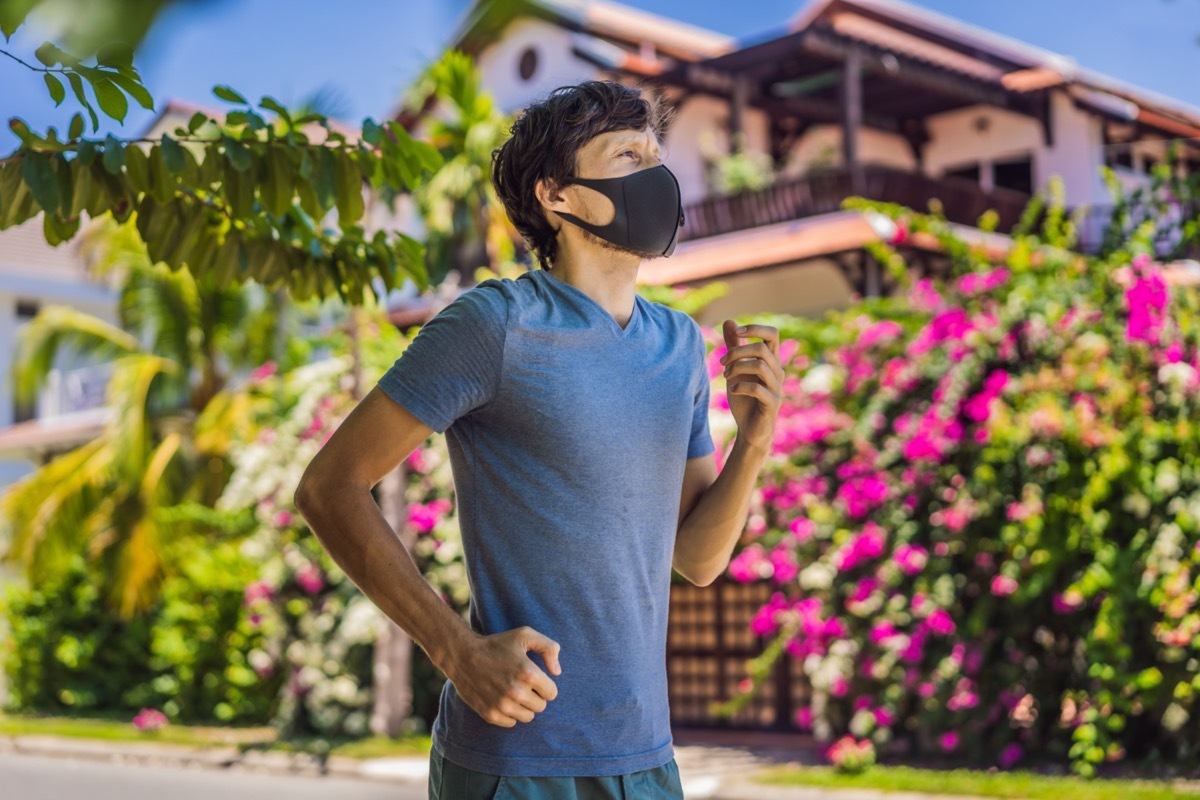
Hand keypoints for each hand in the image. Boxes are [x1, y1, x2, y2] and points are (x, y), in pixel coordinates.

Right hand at [444, 626, 561, 727]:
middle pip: (541, 706)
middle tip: (522, 684)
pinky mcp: (491, 714)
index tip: (534, 678)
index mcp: (528, 673)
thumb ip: (549, 648)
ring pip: (528, 716)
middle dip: (535, 696)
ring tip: (513, 691)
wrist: (463, 655)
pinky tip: (502, 698)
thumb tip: (557, 672)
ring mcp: (503, 705)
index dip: (545, 685)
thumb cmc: (496, 644)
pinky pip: (512, 723)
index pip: (552, 693)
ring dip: (524, 706)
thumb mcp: (525, 634)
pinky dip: (510, 714)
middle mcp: (517, 692)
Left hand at [720, 320, 782, 452]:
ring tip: (725, 376)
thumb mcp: (735, 369)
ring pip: (760, 365)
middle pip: (761, 348)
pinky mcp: (772, 403)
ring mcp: (776, 388)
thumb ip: (734, 346)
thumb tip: (729, 321)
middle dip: (737, 351)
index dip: (755, 329)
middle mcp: (777, 372)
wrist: (750, 429)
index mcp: (771, 361)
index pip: (772, 334)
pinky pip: (758, 388)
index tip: (737, 332)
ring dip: (737, 368)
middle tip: (722, 363)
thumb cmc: (744, 398)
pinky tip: (732, 390)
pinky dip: (741, 386)